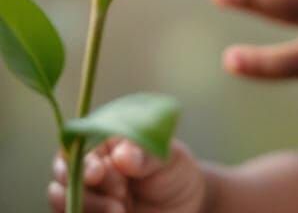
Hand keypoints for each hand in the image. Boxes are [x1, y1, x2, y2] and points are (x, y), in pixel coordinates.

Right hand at [48, 137, 206, 212]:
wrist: (183, 207)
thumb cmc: (173, 172)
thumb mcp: (169, 158)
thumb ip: (147, 155)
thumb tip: (121, 155)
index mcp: (104, 143)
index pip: (76, 147)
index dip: (82, 161)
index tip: (97, 173)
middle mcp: (88, 169)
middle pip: (63, 180)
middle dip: (88, 191)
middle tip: (120, 197)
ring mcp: (86, 197)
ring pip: (64, 204)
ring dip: (90, 210)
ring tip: (122, 211)